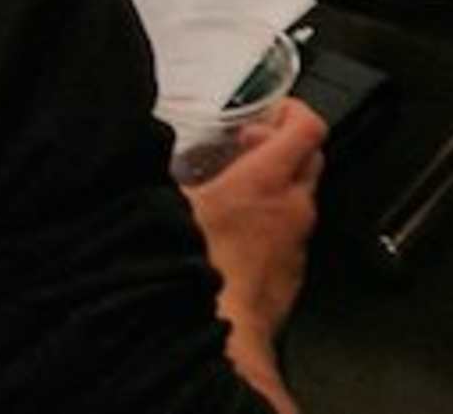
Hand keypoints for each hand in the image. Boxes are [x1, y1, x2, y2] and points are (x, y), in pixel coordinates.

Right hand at [187, 100, 324, 382]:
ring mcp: (295, 246)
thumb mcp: (166, 207)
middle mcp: (291, 209)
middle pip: (310, 159)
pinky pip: (290, 242)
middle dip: (284, 147)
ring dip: (277, 193)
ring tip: (237, 198)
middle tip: (249, 149)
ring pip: (300, 203)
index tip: (274, 110)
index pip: (307, 127)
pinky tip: (239, 243)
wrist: (214, 342)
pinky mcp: (291, 278)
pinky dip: (273, 232)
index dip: (293, 111)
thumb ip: (161, 175)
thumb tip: (142, 154)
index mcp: (266, 181)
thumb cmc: (192, 274)